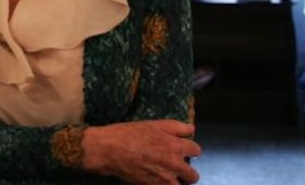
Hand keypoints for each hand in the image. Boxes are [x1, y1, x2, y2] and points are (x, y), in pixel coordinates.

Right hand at [81, 120, 201, 184]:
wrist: (108, 150)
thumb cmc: (128, 134)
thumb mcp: (153, 124)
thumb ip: (176, 127)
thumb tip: (191, 130)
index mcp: (176, 146)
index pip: (196, 151)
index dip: (189, 150)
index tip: (182, 150)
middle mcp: (174, 165)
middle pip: (193, 175)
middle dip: (186, 172)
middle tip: (175, 168)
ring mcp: (165, 179)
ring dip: (176, 182)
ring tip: (165, 177)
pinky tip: (155, 180)